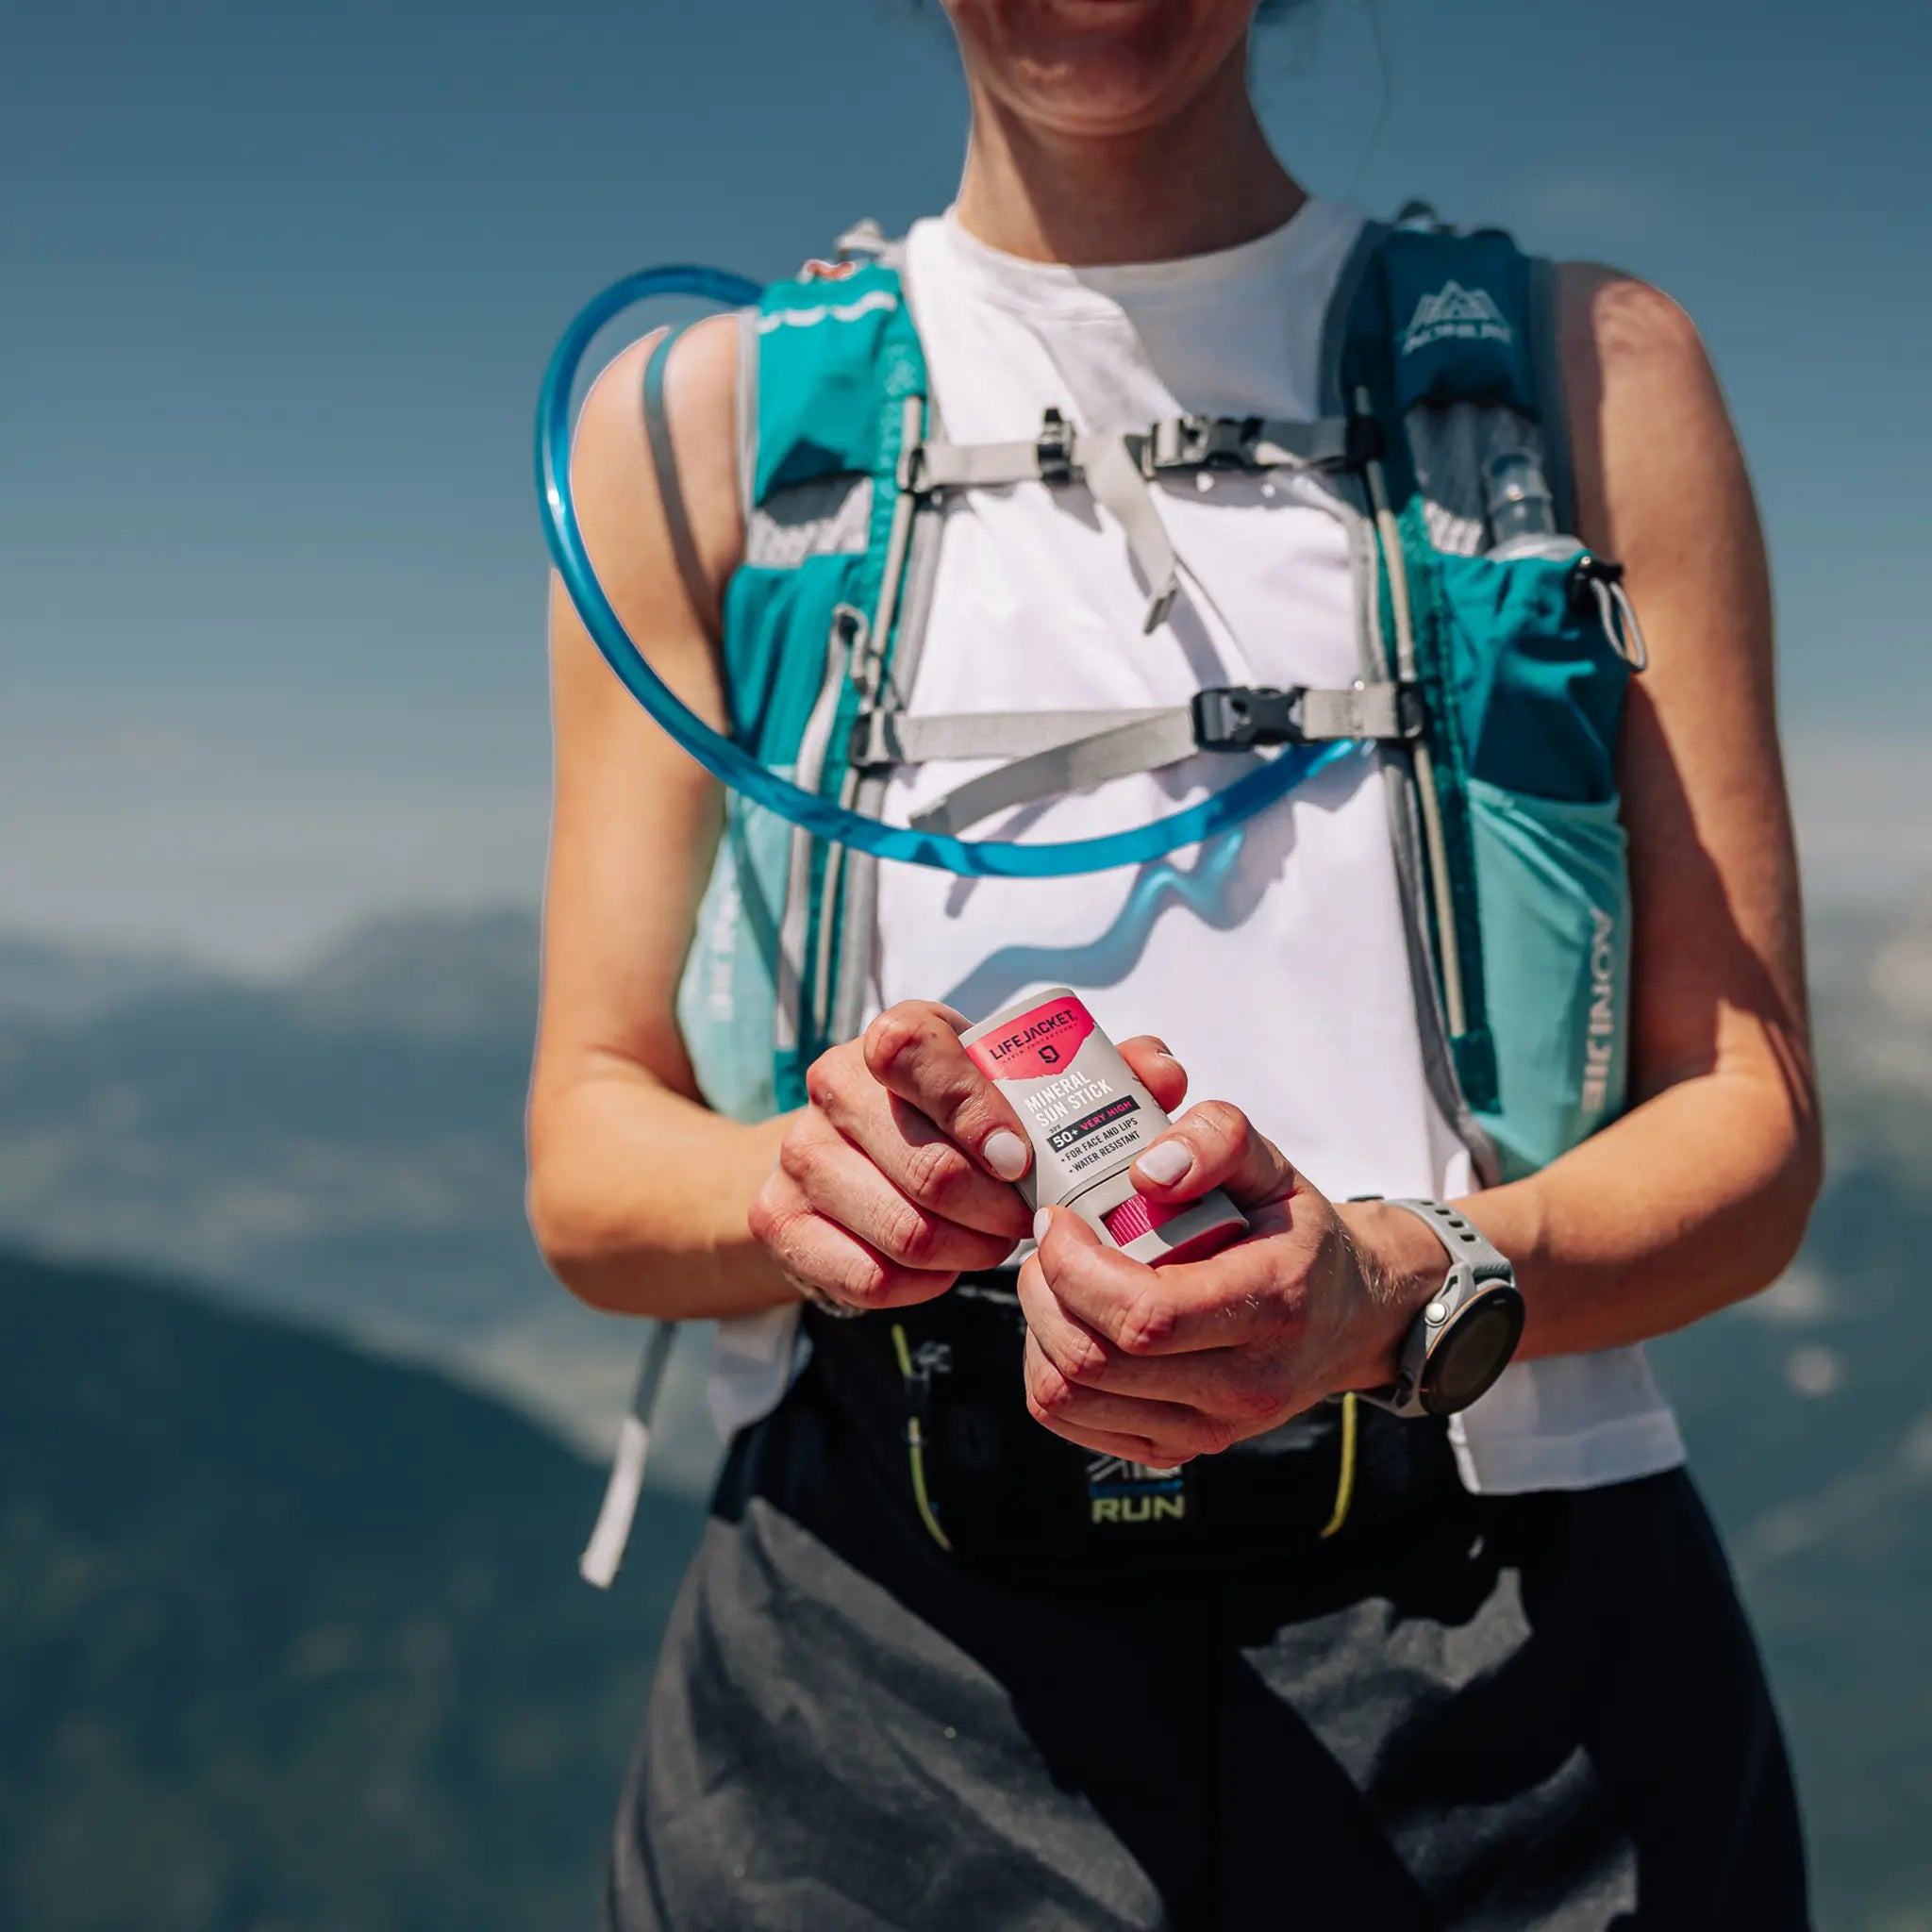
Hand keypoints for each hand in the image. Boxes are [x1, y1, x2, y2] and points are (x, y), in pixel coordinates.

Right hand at [749, 999, 1191, 1312]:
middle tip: (1027, 1224)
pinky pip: (865, 1277)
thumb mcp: (1020, 1086)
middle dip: (996, 1211)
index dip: (971, 1108)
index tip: (1020, 1158)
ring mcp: (799, 1152)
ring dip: (968, 1252)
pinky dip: (920, 1286)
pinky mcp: (778, 1218)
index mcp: (898, 1036)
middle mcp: (836, 1084)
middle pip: (925, 1166)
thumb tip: (1161, 1072)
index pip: (911, 1050)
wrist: (851, 1163)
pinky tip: (943, 1269)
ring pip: (902, 1230)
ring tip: (991, 1244)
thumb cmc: (961, 1121)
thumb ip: (1097, 1074)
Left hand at [1017, 1103, 1445, 1464]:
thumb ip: (1218, 1139)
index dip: (1076, 1267)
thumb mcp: (1271, 1164)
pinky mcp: (1177, 1449)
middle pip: (1094, 1363)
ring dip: (1038, 1331)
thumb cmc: (1294, 1235)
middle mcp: (1245, 1384)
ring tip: (1056, 1282)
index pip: (1145, 1315)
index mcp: (1273, 1304)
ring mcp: (1210, 1428)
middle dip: (1045, 1292)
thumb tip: (1149, 1172)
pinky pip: (1074, 1420)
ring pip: (1070, 1398)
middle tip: (1048, 1245)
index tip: (1060, 1219)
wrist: (1346, 1315)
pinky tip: (1071, 1323)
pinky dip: (1049, 1369)